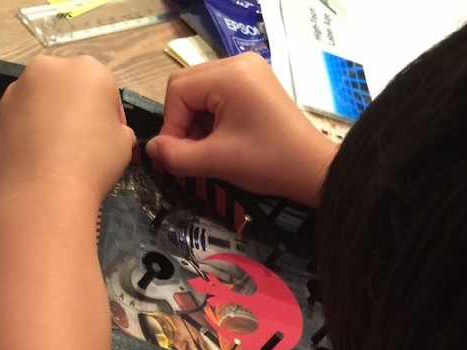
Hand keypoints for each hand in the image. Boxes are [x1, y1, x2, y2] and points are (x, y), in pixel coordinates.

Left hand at [0, 55, 134, 203]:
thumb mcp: (124, 144)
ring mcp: (16, 91)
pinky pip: (18, 122)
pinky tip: (35, 161)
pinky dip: (26, 135)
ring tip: (54, 155)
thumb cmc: (92, 162)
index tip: (108, 140)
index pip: (105, 90)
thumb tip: (107, 131)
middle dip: (74, 110)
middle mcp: (48, 70)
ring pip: (39, 102)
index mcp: (87, 70)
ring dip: (48, 120)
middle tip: (80, 144)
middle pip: (67, 88)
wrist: (43, 193)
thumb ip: (118, 128)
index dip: (110, 117)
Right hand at [145, 53, 337, 205]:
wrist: (314, 170)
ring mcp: (249, 70)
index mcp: (230, 75)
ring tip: (213, 149)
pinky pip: (219, 94)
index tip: (180, 155)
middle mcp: (239, 62)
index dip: (173, 125)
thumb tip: (152, 149)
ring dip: (198, 122)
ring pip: (201, 92)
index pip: (177, 91)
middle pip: (187, 87)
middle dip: (184, 122)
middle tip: (196, 152)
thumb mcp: (217, 161)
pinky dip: (214, 118)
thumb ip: (176, 155)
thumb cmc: (268, 163)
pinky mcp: (256, 83)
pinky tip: (225, 140)